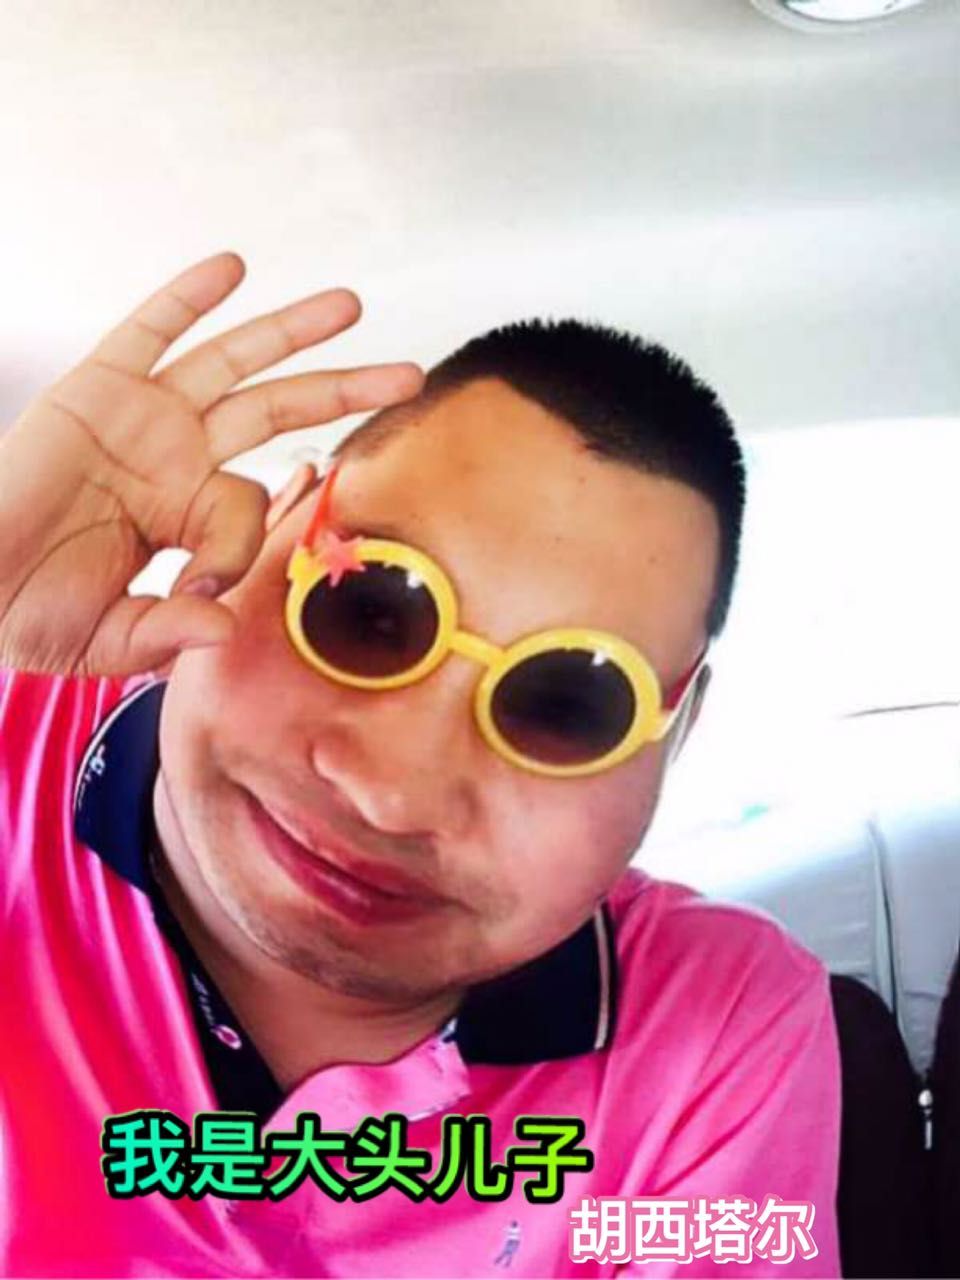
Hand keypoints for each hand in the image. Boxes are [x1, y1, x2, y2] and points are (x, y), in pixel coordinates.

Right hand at [0, 252, 422, 676]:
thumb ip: (169, 633)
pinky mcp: (96, 387)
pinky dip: (187, 298)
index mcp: (185, 514)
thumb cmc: (26, 612)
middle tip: (407, 375)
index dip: (237, 546)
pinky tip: (233, 268)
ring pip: (232, 362)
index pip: (250, 507)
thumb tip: (224, 629)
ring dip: (291, 331)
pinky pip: (149, 331)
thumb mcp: (109, 638)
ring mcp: (141, 417)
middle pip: (278, 409)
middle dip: (342, 390)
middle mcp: (175, 457)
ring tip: (351, 304)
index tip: (197, 586)